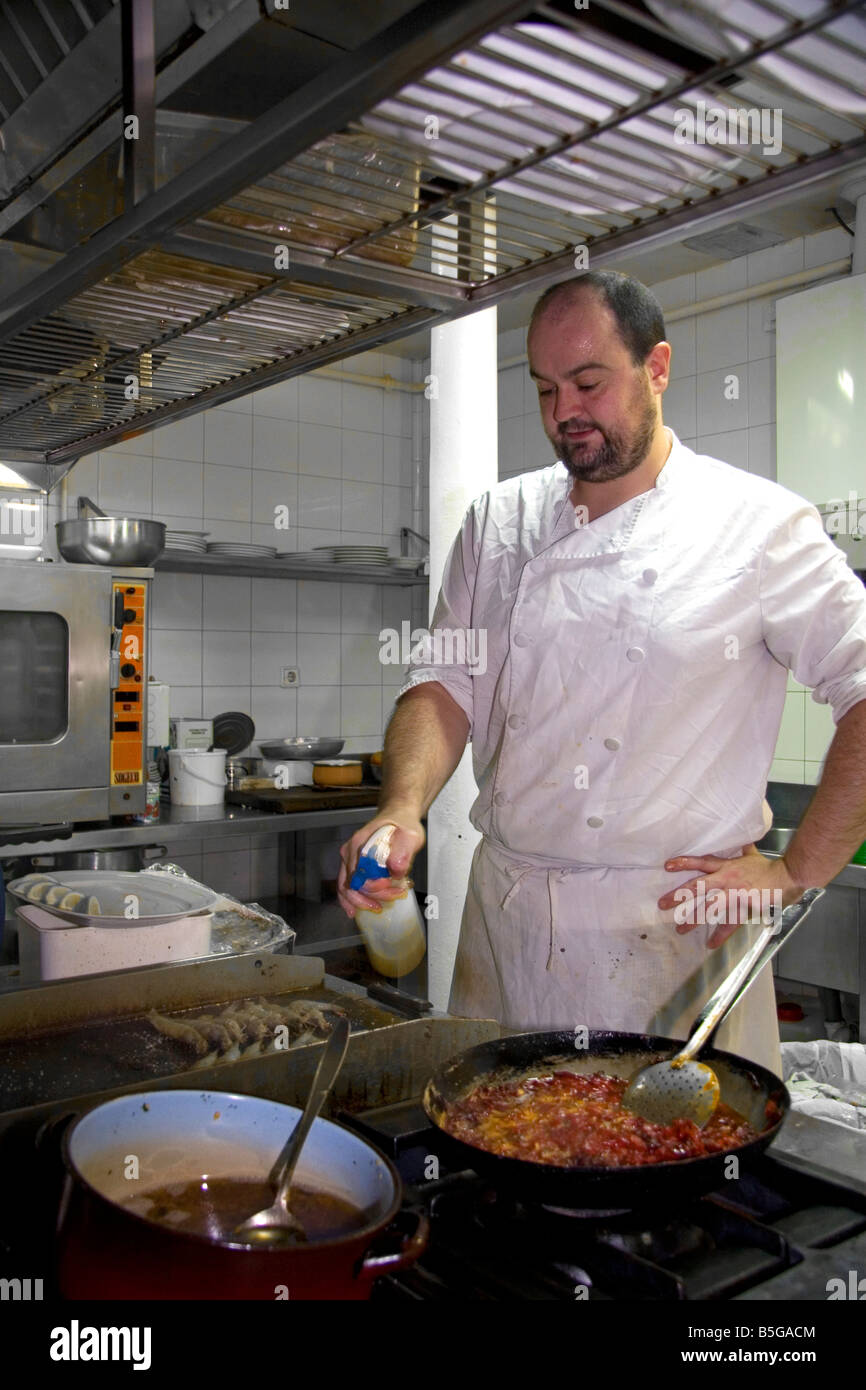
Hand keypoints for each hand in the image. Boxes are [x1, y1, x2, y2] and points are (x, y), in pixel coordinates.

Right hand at [337, 808, 424, 918]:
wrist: (398, 817)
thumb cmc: (403, 825)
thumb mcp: (410, 836)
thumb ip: (404, 851)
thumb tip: (395, 868)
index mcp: (360, 844)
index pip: (361, 875)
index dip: (375, 887)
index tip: (392, 887)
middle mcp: (350, 851)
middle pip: (351, 884)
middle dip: (370, 897)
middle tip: (392, 897)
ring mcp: (349, 858)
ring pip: (345, 887)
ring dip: (360, 901)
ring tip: (377, 906)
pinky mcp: (353, 863)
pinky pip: (346, 885)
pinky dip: (351, 899)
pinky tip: (355, 909)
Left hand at [657, 843, 803, 948]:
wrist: (787, 875)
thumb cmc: (770, 867)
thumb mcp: (753, 855)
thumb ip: (744, 849)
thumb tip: (743, 838)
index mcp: (727, 867)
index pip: (701, 862)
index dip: (684, 863)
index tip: (667, 866)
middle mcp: (726, 879)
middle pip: (697, 886)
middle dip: (679, 895)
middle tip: (662, 904)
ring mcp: (734, 894)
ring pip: (709, 907)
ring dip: (693, 919)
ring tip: (680, 929)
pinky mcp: (744, 907)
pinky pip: (730, 923)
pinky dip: (720, 934)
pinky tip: (710, 944)